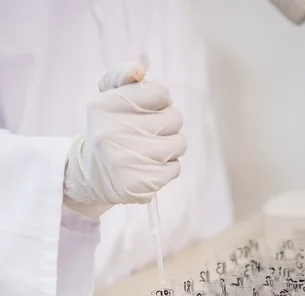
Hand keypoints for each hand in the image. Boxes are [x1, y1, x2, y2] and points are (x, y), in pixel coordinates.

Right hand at [64, 62, 185, 217]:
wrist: (92, 176)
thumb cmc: (108, 130)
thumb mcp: (107, 97)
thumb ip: (120, 75)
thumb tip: (139, 69)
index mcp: (105, 105)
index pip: (161, 92)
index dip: (160, 102)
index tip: (146, 110)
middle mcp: (112, 132)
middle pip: (175, 118)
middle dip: (167, 125)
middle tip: (149, 133)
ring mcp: (125, 160)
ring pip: (179, 144)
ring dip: (170, 147)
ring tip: (150, 151)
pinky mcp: (138, 184)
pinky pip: (175, 168)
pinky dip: (167, 168)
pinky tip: (149, 168)